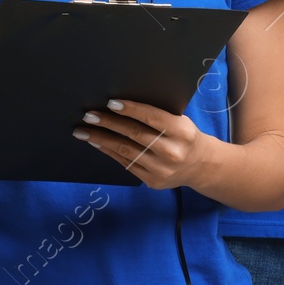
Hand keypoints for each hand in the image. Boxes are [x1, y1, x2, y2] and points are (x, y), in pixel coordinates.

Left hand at [73, 99, 207, 188]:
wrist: (200, 166)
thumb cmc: (184, 136)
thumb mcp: (180, 122)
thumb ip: (158, 115)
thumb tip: (120, 104)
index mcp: (182, 131)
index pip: (152, 117)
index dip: (130, 109)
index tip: (110, 103)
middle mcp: (172, 152)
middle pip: (134, 134)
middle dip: (108, 123)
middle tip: (88, 115)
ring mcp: (162, 169)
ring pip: (126, 151)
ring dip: (101, 139)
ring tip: (84, 131)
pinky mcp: (152, 181)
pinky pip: (126, 164)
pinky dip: (109, 152)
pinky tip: (97, 143)